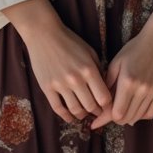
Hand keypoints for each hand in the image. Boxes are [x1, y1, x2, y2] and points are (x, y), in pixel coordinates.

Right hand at [11, 9, 113, 125]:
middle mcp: (76, 79)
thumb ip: (98, 70)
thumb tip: (105, 89)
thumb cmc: (69, 42)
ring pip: (75, 110)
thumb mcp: (90, 52)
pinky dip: (66, 117)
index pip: (104, 97)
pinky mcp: (47, 87)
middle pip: (90, 106)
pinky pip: (58, 108)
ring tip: (84, 114)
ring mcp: (60, 85)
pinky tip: (70, 118)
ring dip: (82, 115)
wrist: (44, 35)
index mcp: (89, 70)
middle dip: (96, 112)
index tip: (107, 106)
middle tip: (97, 113)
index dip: (108, 105)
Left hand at [89, 16, 152, 128]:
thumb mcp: (116, 63)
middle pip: (126, 118)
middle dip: (114, 119)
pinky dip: (141, 115)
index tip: (95, 123)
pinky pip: (151, 112)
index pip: (116, 113)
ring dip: (127, 117)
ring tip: (120, 111)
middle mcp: (141, 90)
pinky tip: (135, 110)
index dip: (104, 119)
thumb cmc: (134, 48)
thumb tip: (101, 102)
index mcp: (127, 82)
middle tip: (107, 114)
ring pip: (138, 117)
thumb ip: (108, 83)